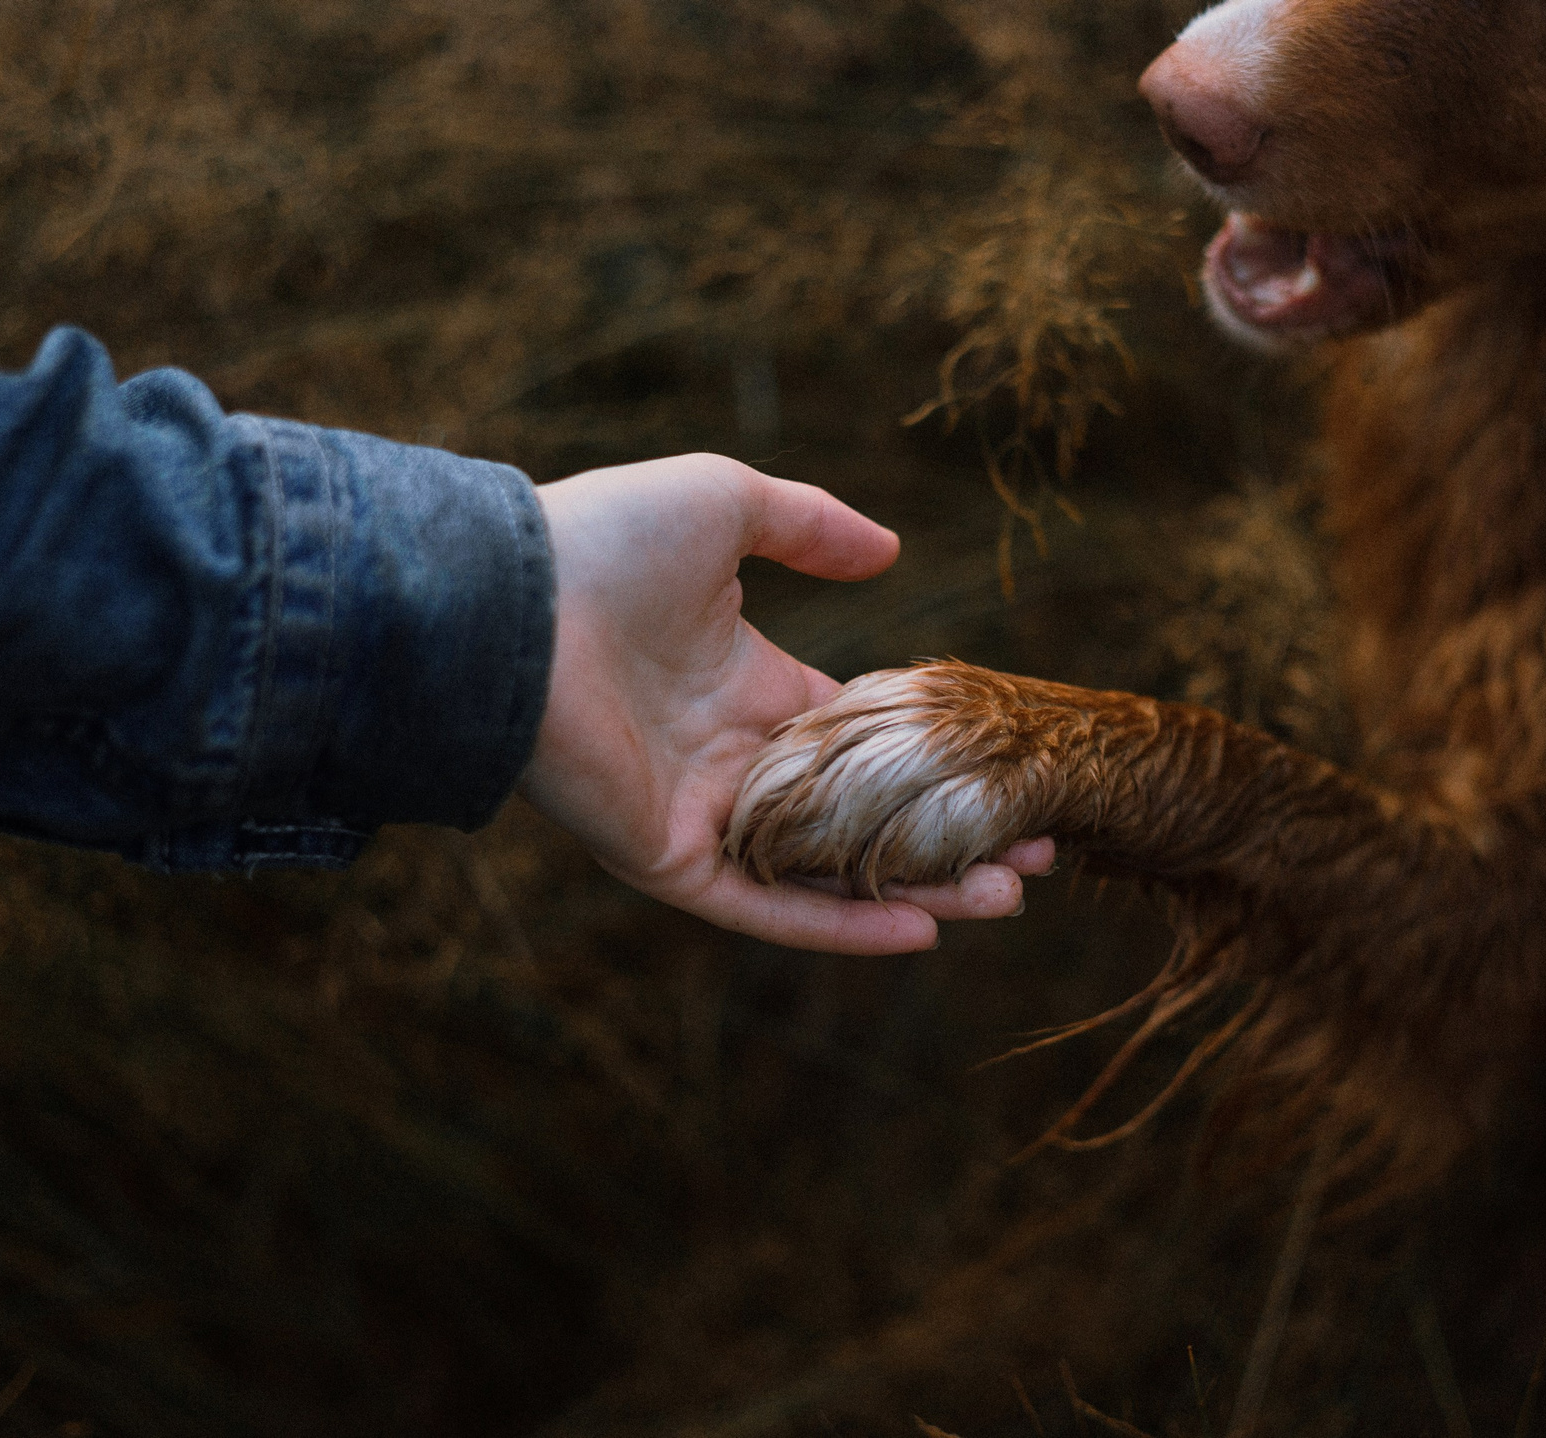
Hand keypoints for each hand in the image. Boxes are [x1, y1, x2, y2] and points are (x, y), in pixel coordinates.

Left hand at [516, 454, 1053, 954]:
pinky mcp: (667, 857)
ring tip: (1007, 897)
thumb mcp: (728, 506)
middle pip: (861, 813)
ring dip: (918, 888)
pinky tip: (922, 929)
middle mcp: (729, 756)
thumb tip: (889, 553)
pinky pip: (765, 905)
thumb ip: (810, 527)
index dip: (937, 756)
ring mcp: (700, 814)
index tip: (1014, 770)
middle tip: (1035, 850)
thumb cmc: (606, 541)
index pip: (860, 736)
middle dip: (948, 834)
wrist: (511, 598)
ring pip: (826, 870)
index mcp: (746, 684)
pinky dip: (840, 924)